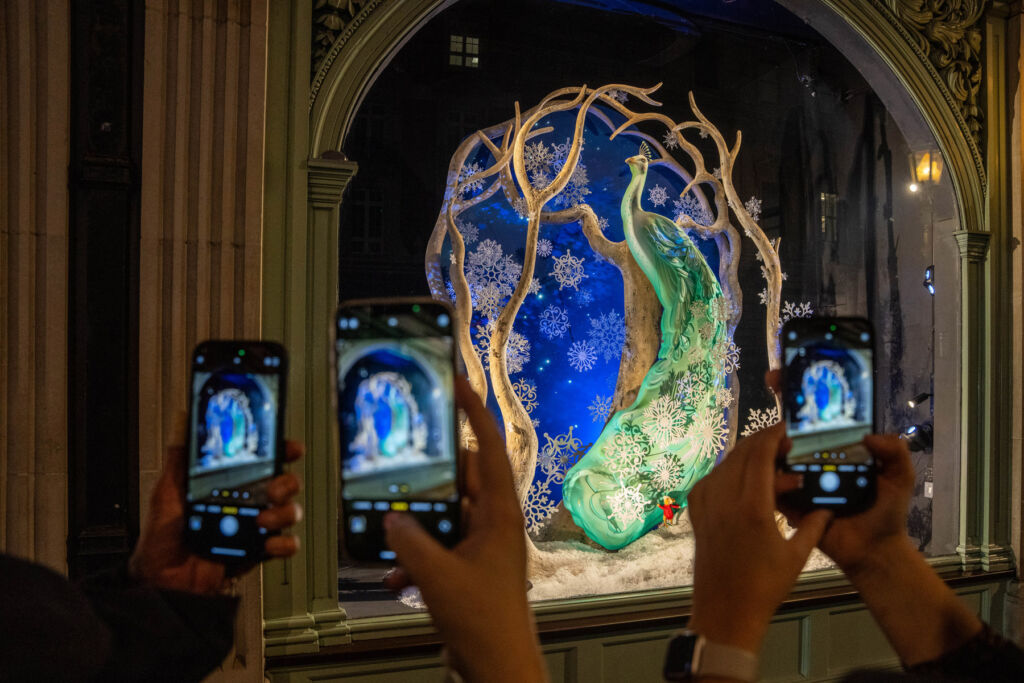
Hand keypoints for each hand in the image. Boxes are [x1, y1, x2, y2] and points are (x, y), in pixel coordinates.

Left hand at [129, 413, 303, 594]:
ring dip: (283, 512)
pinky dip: (283, 543)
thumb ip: (179, 459)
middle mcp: (246, 503)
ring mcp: (255, 527)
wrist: (162, 580)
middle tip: (271, 488)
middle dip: (285, 482)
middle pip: (285, 483)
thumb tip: (182, 422)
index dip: (281, 451)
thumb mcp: (166, 492)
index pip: (263, 461)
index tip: (287, 447)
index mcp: (229, 485)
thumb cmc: (162, 538)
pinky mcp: (258, 551)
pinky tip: (267, 542)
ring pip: (290, 511)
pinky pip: (285, 544)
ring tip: (261, 520)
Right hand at [383, 377, 546, 682]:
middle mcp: (493, 523)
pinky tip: (392, 576)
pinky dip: (415, 558)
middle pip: (459, 479)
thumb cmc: (484, 620)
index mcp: (499, 512)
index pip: (489, 447)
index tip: (458, 383)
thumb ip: (407, 542)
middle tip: (400, 464)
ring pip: (444, 516)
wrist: (497, 667)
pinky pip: (437, 548)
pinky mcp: (468, 569)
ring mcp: (481, 546)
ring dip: (416, 526)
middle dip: (427, 478)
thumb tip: (388, 519)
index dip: (474, 412)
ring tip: (388, 529)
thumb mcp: (435, 575)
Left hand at [687, 424, 831, 652]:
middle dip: (763, 443)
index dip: (773, 436)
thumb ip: (813, 523)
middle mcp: (724, 500)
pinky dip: (730, 472)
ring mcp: (706, 505)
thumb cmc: (765, 587)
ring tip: (771, 464)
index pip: (759, 455)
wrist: (725, 612)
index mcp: (751, 508)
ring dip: (747, 457)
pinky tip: (745, 480)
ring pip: (725, 464)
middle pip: (741, 454)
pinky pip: (711, 479)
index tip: (788, 427)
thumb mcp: (797, 555)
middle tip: (784, 443)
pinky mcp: (696, 513)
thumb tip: (828, 503)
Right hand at [765, 371, 914, 576]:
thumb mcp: (899, 476)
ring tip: (786, 444)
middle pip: (789, 424)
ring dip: (773, 439)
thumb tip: (869, 435)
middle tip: (774, 385)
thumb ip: (894, 452)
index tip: (788, 372)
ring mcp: (796, 477)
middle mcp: (812, 456)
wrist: (873, 551)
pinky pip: (769, 483)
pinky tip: (778, 475)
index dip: (800, 389)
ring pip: (774, 451)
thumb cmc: (885, 512)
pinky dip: (769, 476)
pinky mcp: (786, 499)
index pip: (816, 413)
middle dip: (779, 401)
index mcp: (836, 445)